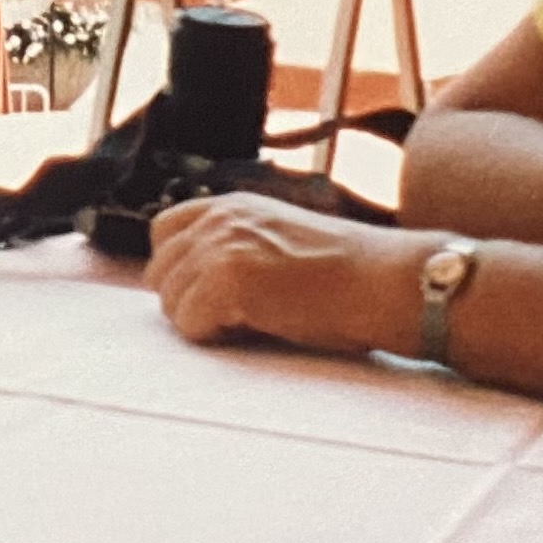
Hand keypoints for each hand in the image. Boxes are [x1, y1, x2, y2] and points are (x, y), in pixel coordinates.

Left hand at [143, 195, 406, 356]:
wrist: (383, 280)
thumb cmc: (347, 273)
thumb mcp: (280, 240)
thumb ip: (237, 246)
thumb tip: (196, 283)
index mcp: (232, 205)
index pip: (163, 231)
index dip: (179, 269)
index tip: (206, 294)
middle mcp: (220, 218)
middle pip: (160, 272)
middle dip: (187, 301)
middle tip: (234, 317)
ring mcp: (221, 247)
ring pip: (171, 303)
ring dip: (204, 321)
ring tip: (253, 321)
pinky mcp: (228, 280)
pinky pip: (190, 324)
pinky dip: (217, 337)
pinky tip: (256, 329)